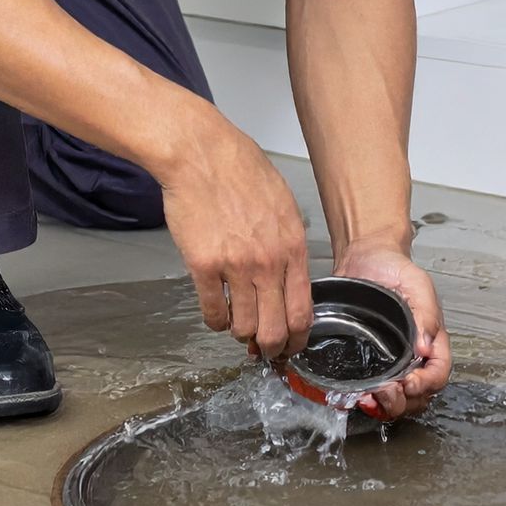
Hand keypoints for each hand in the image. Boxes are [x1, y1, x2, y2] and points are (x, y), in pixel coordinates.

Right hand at [158, 111, 314, 360]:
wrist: (201, 154)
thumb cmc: (242, 171)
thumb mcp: (283, 204)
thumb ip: (290, 244)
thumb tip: (291, 276)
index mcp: (293, 247)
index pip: (304, 310)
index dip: (299, 337)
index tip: (294, 345)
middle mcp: (268, 263)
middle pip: (276, 328)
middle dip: (272, 348)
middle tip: (266, 351)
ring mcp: (234, 267)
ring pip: (243, 327)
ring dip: (241, 335)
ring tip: (239, 329)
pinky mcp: (202, 266)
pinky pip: (212, 312)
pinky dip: (215, 321)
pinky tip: (216, 314)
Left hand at [337, 235, 451, 421]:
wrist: (365, 259)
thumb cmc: (395, 269)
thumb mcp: (418, 284)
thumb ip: (427, 314)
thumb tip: (426, 347)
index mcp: (431, 340)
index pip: (438, 373)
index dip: (426, 384)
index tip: (409, 382)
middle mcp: (414, 356)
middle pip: (420, 396)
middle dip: (405, 401)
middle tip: (387, 391)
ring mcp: (391, 362)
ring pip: (399, 400)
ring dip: (387, 406)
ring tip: (371, 397)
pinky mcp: (368, 364)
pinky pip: (373, 391)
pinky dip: (368, 401)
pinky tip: (359, 396)